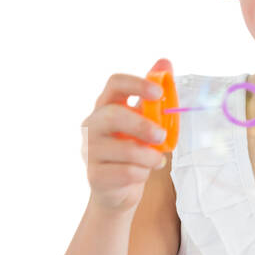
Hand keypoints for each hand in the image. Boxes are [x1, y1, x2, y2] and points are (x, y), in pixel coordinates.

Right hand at [81, 60, 170, 212]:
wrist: (117, 192)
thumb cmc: (131, 153)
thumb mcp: (144, 123)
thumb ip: (152, 97)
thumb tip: (165, 62)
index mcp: (105, 107)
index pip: (115, 83)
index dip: (137, 84)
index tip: (158, 93)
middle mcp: (92, 125)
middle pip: (113, 114)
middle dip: (142, 125)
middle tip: (161, 136)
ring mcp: (89, 150)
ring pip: (124, 149)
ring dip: (148, 156)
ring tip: (157, 160)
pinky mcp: (94, 176)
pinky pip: (126, 172)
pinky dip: (142, 173)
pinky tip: (144, 172)